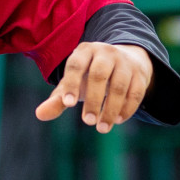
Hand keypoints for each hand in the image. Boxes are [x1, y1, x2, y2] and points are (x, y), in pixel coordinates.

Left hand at [36, 43, 152, 132]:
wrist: (124, 62)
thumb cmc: (89, 76)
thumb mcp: (73, 83)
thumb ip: (58, 99)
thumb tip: (39, 115)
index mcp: (84, 51)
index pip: (76, 65)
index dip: (71, 84)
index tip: (67, 105)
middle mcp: (105, 52)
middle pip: (99, 74)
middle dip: (93, 100)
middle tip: (87, 122)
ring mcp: (125, 62)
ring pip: (119, 85)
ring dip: (111, 108)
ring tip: (102, 128)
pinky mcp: (140, 73)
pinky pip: (136, 91)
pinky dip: (128, 107)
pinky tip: (118, 120)